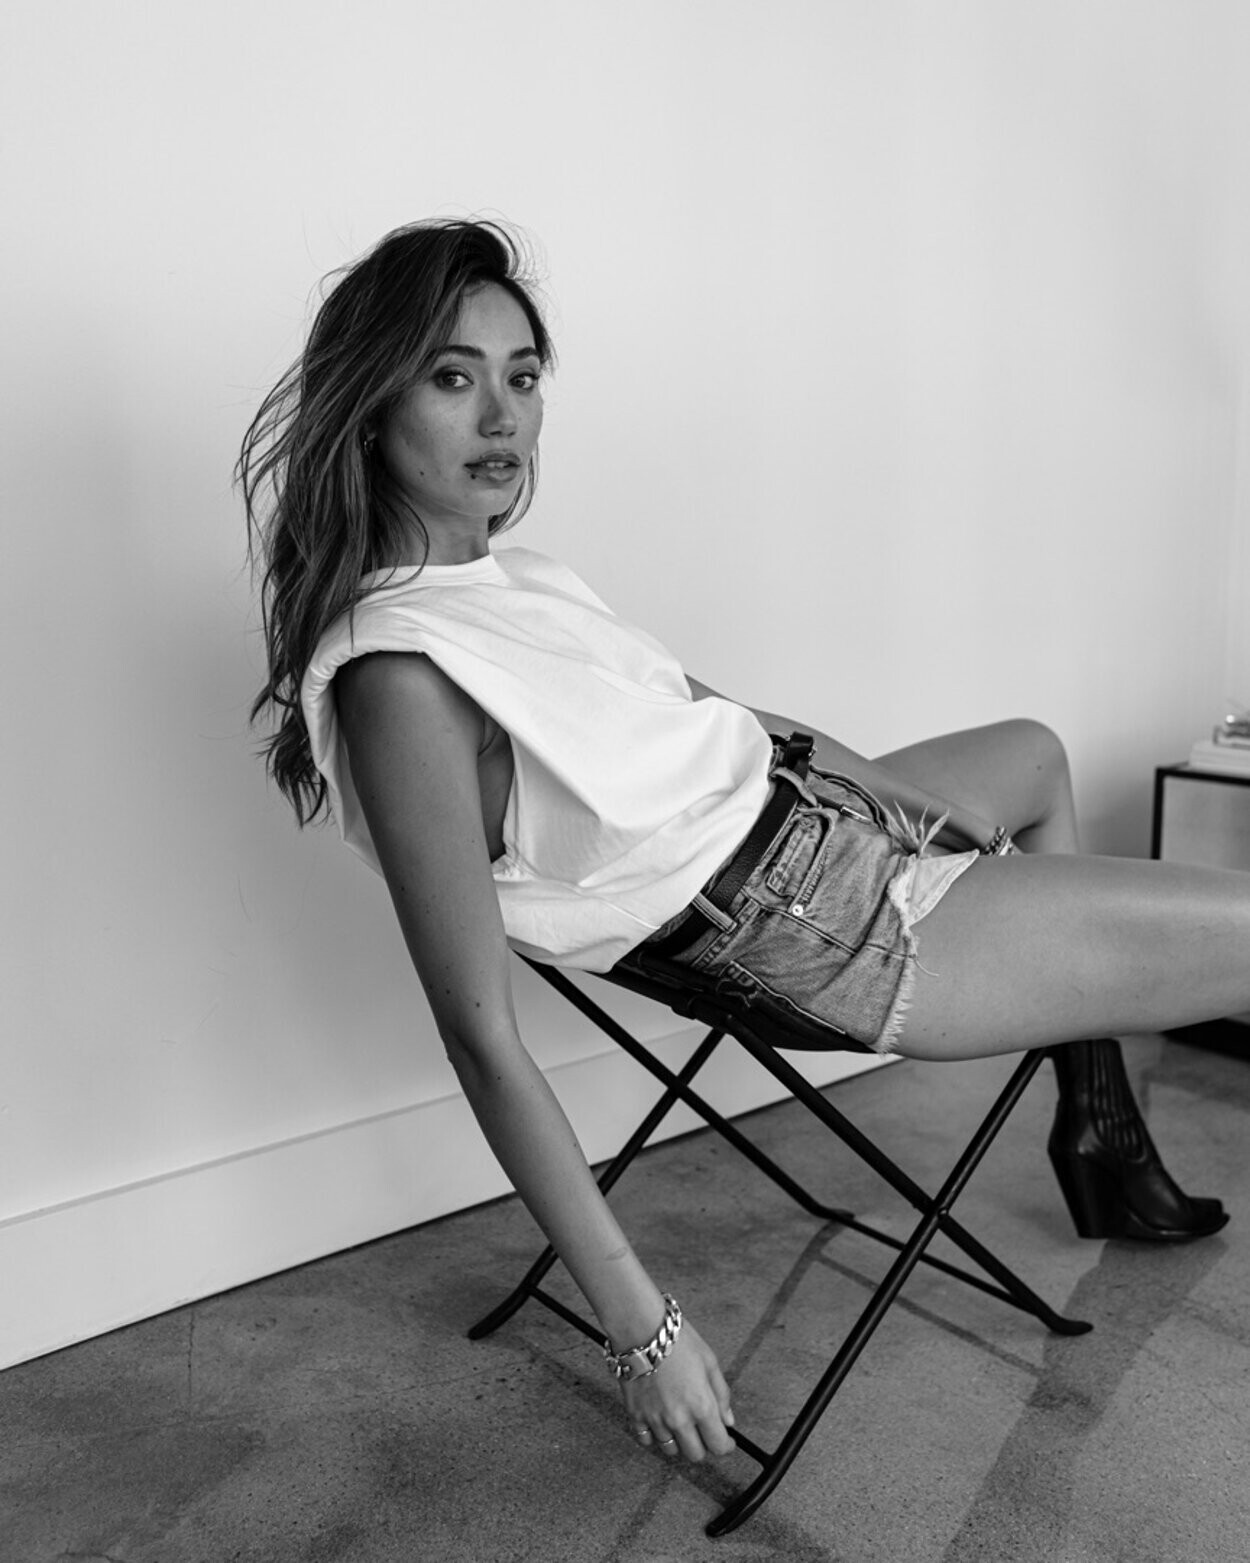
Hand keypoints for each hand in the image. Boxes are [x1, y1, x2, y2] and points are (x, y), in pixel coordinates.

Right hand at [620, 1321, 734, 1462]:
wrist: (642, 1329)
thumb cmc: (678, 1341)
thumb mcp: (709, 1362)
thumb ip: (721, 1395)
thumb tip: (727, 1420)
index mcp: (701, 1406)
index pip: (718, 1446)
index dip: (725, 1445)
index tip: (726, 1440)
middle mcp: (679, 1419)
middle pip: (695, 1455)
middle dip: (703, 1445)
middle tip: (702, 1429)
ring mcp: (655, 1419)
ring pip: (670, 1450)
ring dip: (678, 1441)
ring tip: (679, 1422)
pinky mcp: (635, 1415)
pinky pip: (646, 1440)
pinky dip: (654, 1436)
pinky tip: (659, 1421)